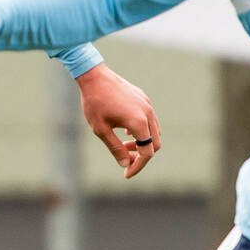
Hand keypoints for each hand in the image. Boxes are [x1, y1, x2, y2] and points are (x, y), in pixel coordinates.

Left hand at [75, 64, 160, 178]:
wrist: (94, 76)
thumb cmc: (94, 103)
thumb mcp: (101, 130)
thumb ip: (115, 148)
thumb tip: (124, 164)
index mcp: (138, 122)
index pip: (147, 152)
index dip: (138, 166)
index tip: (126, 173)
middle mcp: (147, 113)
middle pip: (155, 143)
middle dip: (142, 156)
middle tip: (126, 160)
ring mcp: (147, 104)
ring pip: (154, 132)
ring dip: (142, 143)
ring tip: (124, 145)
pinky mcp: (143, 98)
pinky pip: (150, 120)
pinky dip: (142, 131)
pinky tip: (126, 131)